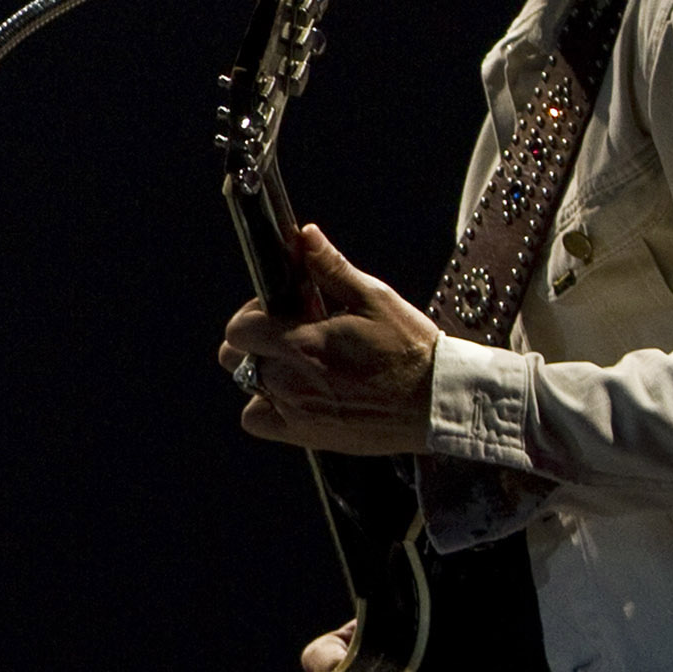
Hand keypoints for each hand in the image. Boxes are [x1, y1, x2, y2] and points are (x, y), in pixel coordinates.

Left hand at [223, 225, 440, 454]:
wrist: (437, 402)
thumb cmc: (411, 349)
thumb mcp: (375, 298)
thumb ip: (331, 268)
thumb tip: (304, 236)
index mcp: (302, 343)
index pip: (240, 329)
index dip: (251, 314)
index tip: (277, 310)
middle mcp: (290, 380)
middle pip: (236, 357)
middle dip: (257, 340)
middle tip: (290, 333)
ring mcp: (295, 411)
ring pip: (248, 386)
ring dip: (264, 371)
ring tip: (299, 364)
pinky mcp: (306, 435)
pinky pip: (258, 421)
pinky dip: (266, 407)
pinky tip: (294, 394)